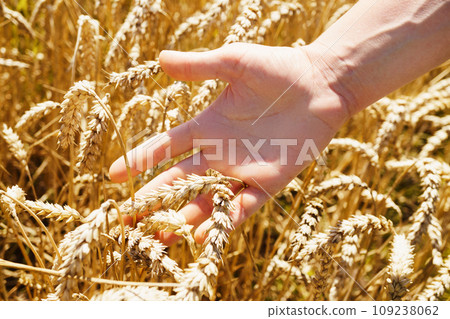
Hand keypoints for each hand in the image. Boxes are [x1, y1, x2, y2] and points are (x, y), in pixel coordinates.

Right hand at [109, 43, 349, 244]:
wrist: (320, 84)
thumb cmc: (277, 68)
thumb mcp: (233, 62)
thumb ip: (199, 67)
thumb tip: (161, 59)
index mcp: (207, 127)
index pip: (166, 147)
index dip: (140, 161)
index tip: (113, 176)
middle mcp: (219, 153)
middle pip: (179, 181)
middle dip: (154, 200)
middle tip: (128, 221)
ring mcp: (242, 170)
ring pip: (207, 199)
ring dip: (184, 218)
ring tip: (160, 237)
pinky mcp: (268, 182)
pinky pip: (242, 207)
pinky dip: (225, 222)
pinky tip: (203, 237)